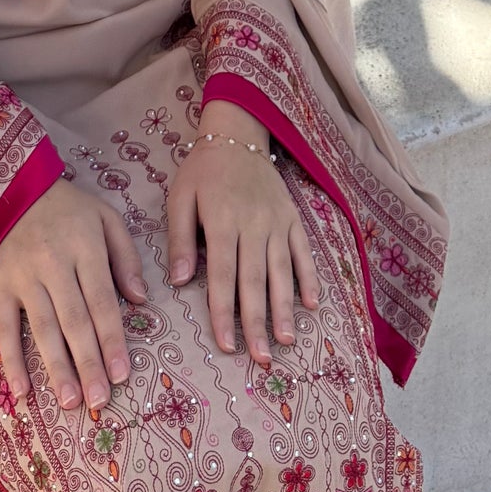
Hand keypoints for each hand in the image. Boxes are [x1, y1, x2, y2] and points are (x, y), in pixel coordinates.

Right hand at [0, 179, 146, 412]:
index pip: (102, 300)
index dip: (112, 338)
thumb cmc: (69, 208)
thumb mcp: (106, 218)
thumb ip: (126, 258)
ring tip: (70, 402)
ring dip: (56, 368)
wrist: (13, 188)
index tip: (123, 373)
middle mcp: (54, 264)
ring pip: (42, 328)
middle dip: (88, 363)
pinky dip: (12, 359)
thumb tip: (141, 301)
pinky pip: (5, 327)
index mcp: (85, 248)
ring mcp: (23, 277)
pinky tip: (22, 390)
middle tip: (100, 400)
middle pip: (74, 321)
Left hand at [167, 106, 319, 369]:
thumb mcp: (180, 198)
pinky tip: (312, 304)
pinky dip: (310, 277)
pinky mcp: (293, 217)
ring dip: (284, 308)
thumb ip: (180, 239)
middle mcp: (254, 225)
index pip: (222, 276)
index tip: (226, 345)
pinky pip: (303, 251)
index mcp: (222, 222)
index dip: (224, 313)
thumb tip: (177, 282)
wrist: (238, 133)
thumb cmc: (202, 170)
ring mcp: (277, 222)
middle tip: (261, 358)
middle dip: (257, 322)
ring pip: (282, 271)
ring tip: (285, 340)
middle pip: (255, 281)